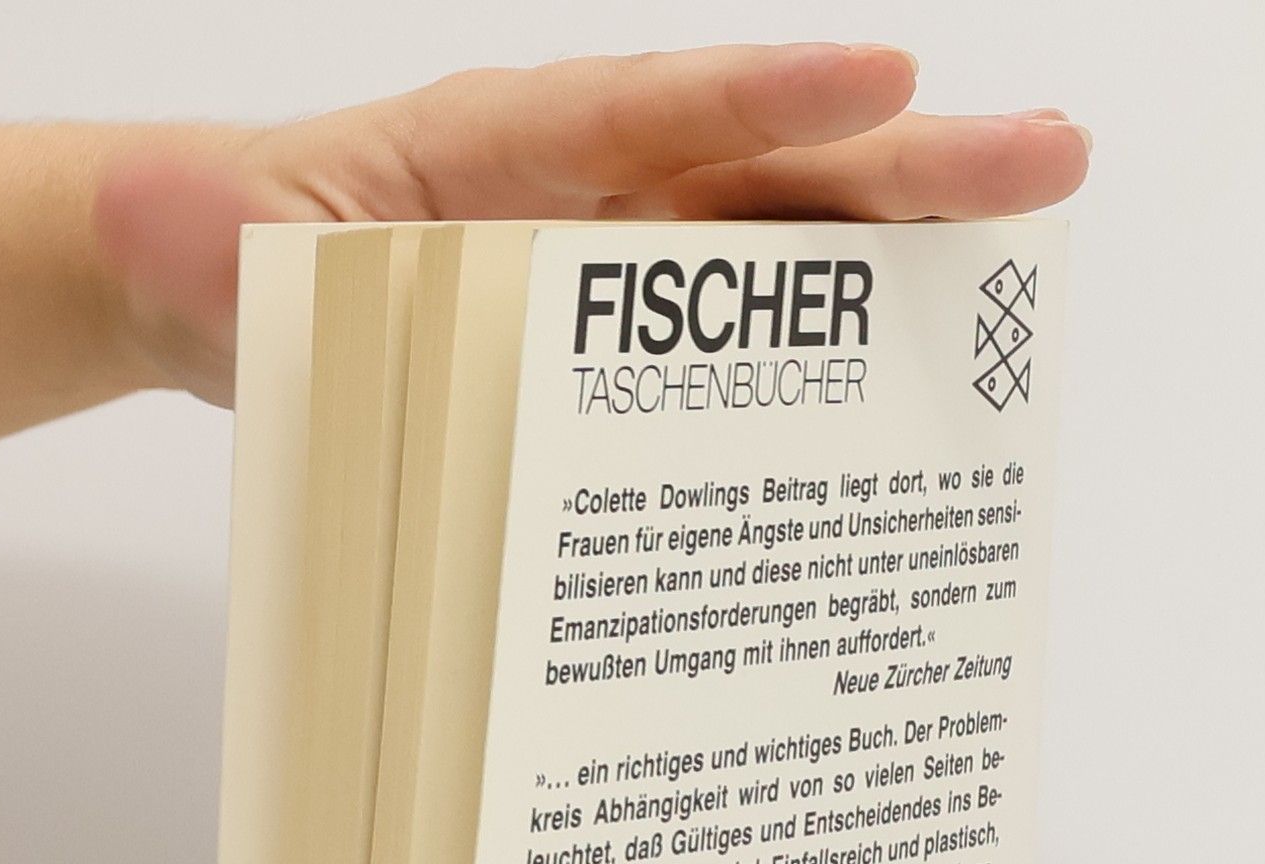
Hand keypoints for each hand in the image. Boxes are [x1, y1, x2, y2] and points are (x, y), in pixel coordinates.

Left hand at [92, 44, 1090, 404]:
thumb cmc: (233, 245)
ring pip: (777, 247)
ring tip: (1024, 234)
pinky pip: (730, 345)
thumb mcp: (236, 241)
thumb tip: (271, 271)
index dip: (761, 101)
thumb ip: (268, 249)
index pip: (646, 113)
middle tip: (1046, 158)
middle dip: (903, 168)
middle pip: (762, 172)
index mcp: (497, 149)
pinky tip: (905, 372)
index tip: (878, 88)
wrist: (218, 288)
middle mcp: (586, 197)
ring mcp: (616, 263)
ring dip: (898, 250)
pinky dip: (816, 353)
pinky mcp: (618, 335)